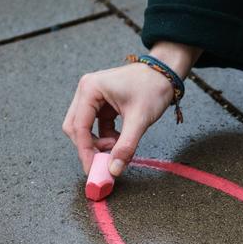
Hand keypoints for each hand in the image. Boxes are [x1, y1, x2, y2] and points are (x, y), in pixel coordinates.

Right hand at [62, 42, 200, 175]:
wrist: (165, 73)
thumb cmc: (153, 87)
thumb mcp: (140, 119)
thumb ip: (126, 146)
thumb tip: (114, 169)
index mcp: (90, 89)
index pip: (79, 126)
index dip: (85, 151)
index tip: (93, 170)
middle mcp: (86, 91)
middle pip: (76, 128)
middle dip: (90, 147)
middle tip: (104, 162)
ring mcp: (93, 96)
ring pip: (85, 128)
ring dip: (99, 142)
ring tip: (119, 145)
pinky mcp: (101, 103)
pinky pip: (96, 126)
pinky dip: (106, 137)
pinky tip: (120, 139)